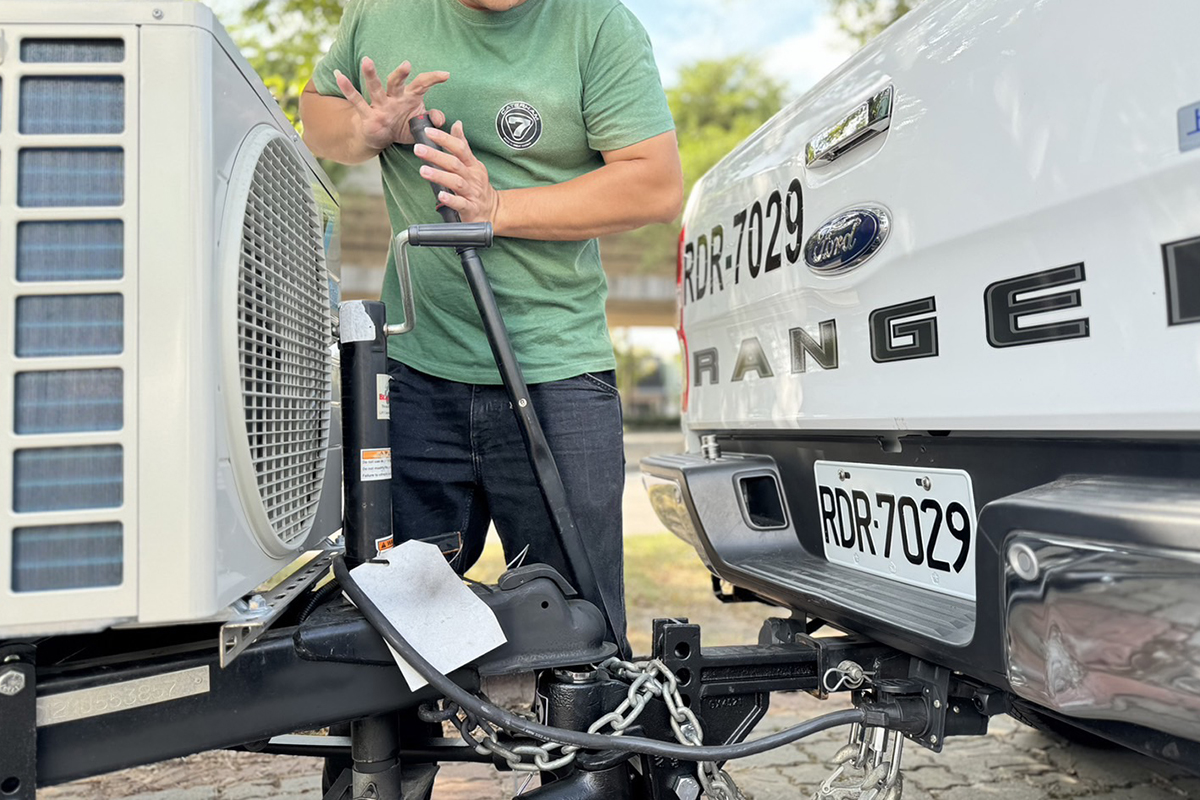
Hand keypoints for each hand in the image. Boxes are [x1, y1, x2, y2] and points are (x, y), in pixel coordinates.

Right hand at [334, 57, 448, 150]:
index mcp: (408, 98)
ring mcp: (379, 104)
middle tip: (406, 64)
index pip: (421, 85)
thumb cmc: (401, 126)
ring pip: (375, 88)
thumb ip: (431, 119)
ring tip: (366, 60)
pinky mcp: (367, 115)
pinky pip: (357, 101)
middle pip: (396, 82)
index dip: (433, 79)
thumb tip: (439, 118)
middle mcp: (393, 97)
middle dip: (401, 74)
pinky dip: (348, 89)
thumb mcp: (419, 125)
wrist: (380, 137)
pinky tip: (339, 75)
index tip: (446, 74)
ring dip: (371, 75)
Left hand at [415, 122, 500, 225]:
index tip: (428, 132)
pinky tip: (440, 195)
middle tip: (418, 149)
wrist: (492, 210)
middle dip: (436, 155)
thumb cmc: (477, 185)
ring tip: (423, 170)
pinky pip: (461, 204)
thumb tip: (457, 124)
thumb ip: (463, 145)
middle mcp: (473, 177)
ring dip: (439, 176)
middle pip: (455, 164)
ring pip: (456, 182)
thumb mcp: (472, 163)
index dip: (444, 139)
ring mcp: (472, 193)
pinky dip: (451, 200)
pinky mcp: (471, 209)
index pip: (460, 148)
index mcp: (472, 165)